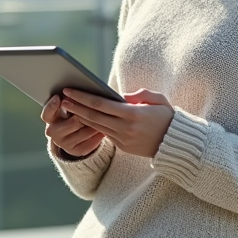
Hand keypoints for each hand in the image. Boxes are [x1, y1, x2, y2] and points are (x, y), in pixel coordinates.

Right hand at [42, 94, 104, 157]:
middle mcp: (53, 132)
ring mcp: (63, 143)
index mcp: (50, 118)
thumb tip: (79, 92)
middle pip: (72, 123)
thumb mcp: (68, 107)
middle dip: (84, 115)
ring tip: (105, 119)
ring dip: (95, 126)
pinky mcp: (74, 151)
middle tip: (93, 109)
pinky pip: (89, 144)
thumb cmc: (72, 114)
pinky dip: (97, 137)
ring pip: (83, 133)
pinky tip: (104, 131)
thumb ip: (70, 101)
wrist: (74, 134)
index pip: (47, 113)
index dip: (52, 106)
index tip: (59, 97)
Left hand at [60, 88, 174, 158]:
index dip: (83, 97)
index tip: (70, 91)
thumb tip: (122, 96)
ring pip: (96, 126)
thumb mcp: (159, 99)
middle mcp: (125, 128)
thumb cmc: (167, 117)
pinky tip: (83, 118)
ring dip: (80, 116)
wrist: (175, 144)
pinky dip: (92, 126)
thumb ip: (140, 94)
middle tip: (62, 98)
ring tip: (68, 107)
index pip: (101, 104)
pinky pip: (104, 134)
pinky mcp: (122, 146)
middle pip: (93, 116)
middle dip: (76, 106)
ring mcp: (122, 139)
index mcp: (133, 114)